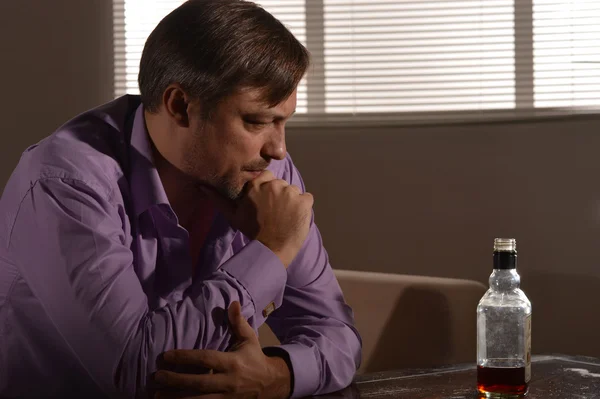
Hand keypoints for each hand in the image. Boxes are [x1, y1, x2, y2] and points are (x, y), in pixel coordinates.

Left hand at [154, 302, 290, 398]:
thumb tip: (233, 302)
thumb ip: (238, 322)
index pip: (205, 359)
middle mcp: (228, 382)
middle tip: (157, 376)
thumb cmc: (255, 358)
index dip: (185, 358)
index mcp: (233, 363)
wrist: (271, 384)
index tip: (166, 356)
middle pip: (198, 383)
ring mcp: (226, 397)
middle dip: (176, 380)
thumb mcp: (249, 339)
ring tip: (157, 395)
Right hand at [209, 170, 313, 267]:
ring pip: (294, 191)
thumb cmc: (251, 231)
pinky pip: (307, 199)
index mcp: (256, 184)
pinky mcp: (304, 201)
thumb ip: (219, 198)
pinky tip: (295, 218)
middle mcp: (274, 184)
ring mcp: (291, 192)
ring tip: (284, 217)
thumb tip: (202, 186)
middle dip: (279, 195)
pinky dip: (303, 207)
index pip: (266, 176)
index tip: (265, 202)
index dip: (267, 189)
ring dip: (291, 201)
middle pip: (281, 184)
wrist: (271, 250)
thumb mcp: (232, 214)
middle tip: (274, 213)